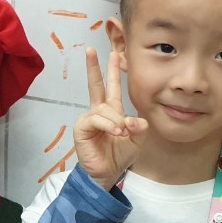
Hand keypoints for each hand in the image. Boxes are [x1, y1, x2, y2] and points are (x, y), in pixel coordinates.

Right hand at [75, 49, 146, 189]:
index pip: (112, 87)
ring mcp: (89, 119)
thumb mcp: (137, 140)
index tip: (113, 53)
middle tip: (90, 50)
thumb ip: (139, 127)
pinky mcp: (82, 128)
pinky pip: (97, 120)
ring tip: (121, 132)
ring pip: (104, 109)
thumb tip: (132, 119)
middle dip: (94, 68)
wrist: (107, 172)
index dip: (112, 70)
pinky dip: (108, 125)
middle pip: (96, 85)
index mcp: (112, 111)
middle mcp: (99, 111)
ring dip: (116, 120)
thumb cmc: (120, 155)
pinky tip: (115, 132)